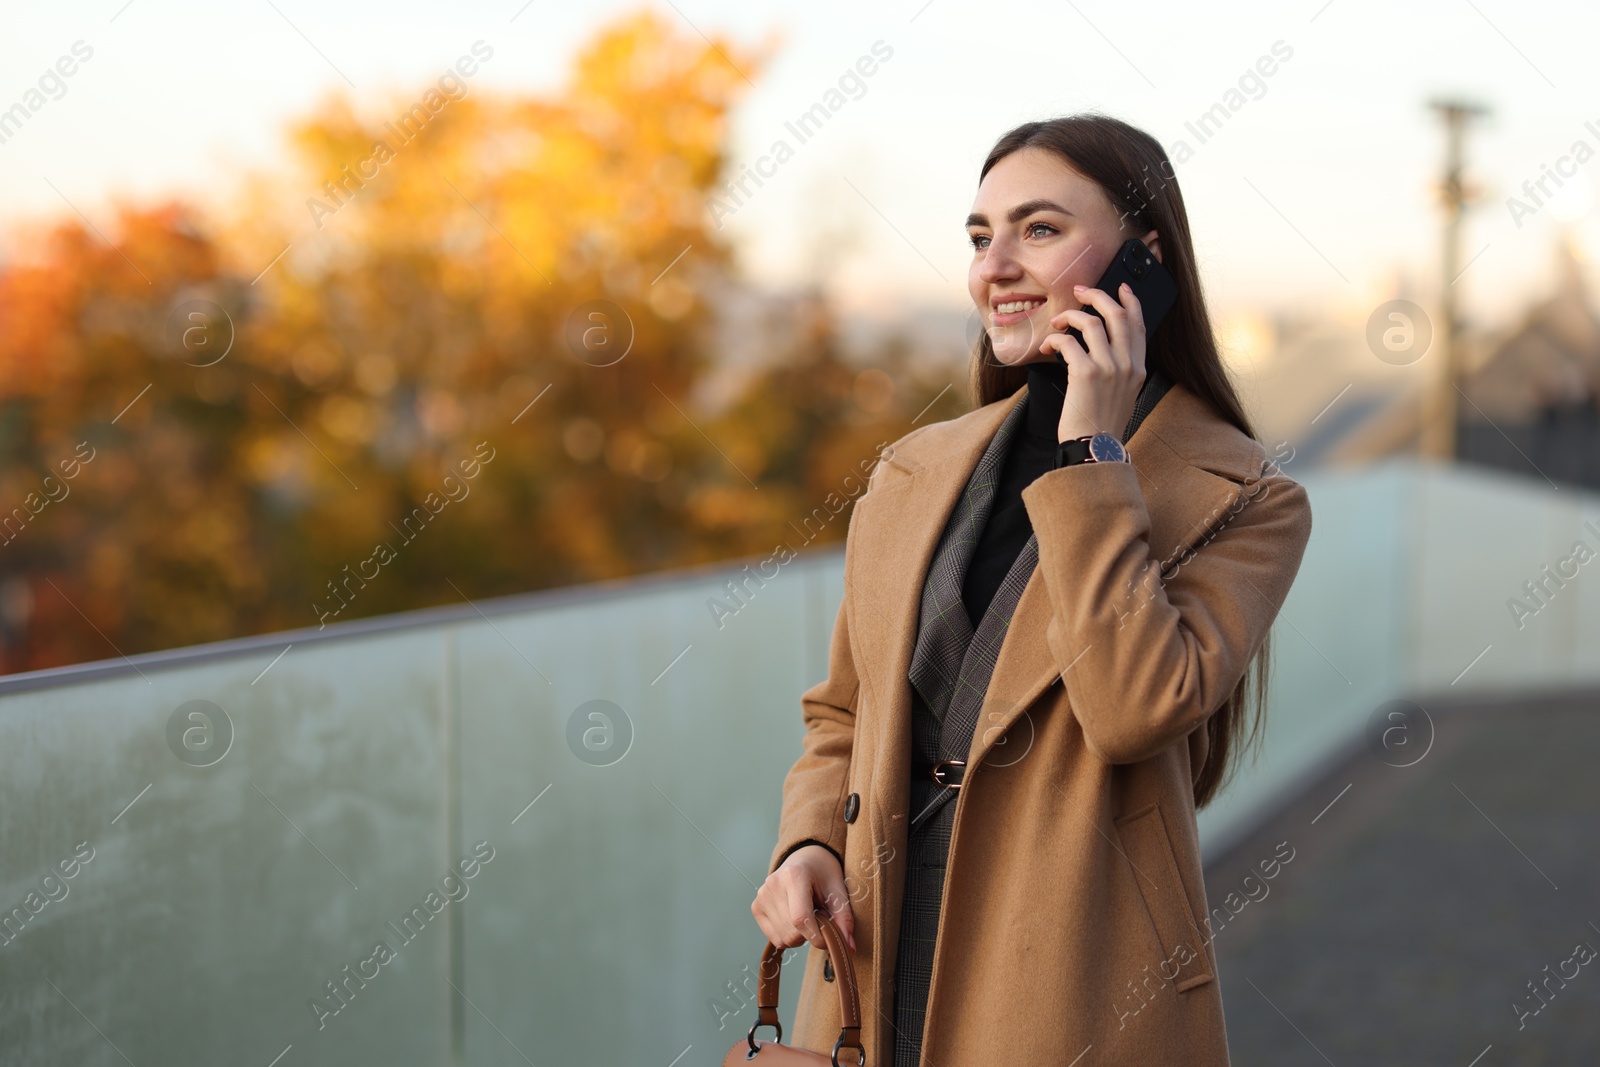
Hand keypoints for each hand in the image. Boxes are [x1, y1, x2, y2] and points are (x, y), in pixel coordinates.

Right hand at [751, 845, 856, 951]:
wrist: (805, 858)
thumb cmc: (824, 873)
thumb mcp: (839, 891)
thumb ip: (844, 918)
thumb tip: (849, 947)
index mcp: (794, 876)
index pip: (801, 919)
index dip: (817, 937)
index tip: (830, 939)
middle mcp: (773, 885)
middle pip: (791, 933)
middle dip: (810, 936)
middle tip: (820, 920)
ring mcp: (762, 896)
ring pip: (783, 939)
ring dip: (800, 937)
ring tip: (807, 917)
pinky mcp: (756, 907)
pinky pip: (774, 939)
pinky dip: (788, 936)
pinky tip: (794, 920)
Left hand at [1039, 281, 1146, 442]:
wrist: (1093, 448)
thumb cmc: (1101, 423)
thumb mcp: (1123, 394)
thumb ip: (1120, 369)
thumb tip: (1104, 344)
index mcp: (1138, 368)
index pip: (1139, 325)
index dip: (1131, 302)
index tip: (1121, 288)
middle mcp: (1128, 365)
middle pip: (1117, 314)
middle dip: (1097, 296)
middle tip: (1079, 292)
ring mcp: (1109, 368)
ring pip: (1091, 323)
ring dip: (1069, 317)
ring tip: (1056, 323)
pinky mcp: (1086, 374)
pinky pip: (1068, 342)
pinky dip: (1054, 339)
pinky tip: (1047, 347)